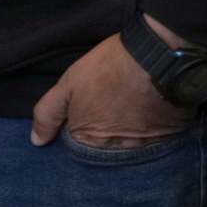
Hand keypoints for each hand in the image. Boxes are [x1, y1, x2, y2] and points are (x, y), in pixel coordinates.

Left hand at [31, 23, 193, 150]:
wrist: (157, 55)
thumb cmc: (108, 68)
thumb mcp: (67, 86)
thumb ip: (48, 115)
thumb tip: (37, 142)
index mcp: (88, 141)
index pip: (78, 144)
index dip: (81, 124)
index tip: (90, 106)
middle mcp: (115, 150)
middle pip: (105, 148)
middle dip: (106, 132)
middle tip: (113, 104)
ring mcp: (144, 145)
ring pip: (131, 145)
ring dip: (131, 131)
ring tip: (132, 105)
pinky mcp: (169, 136)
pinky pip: (157, 139)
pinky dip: (153, 128)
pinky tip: (151, 109)